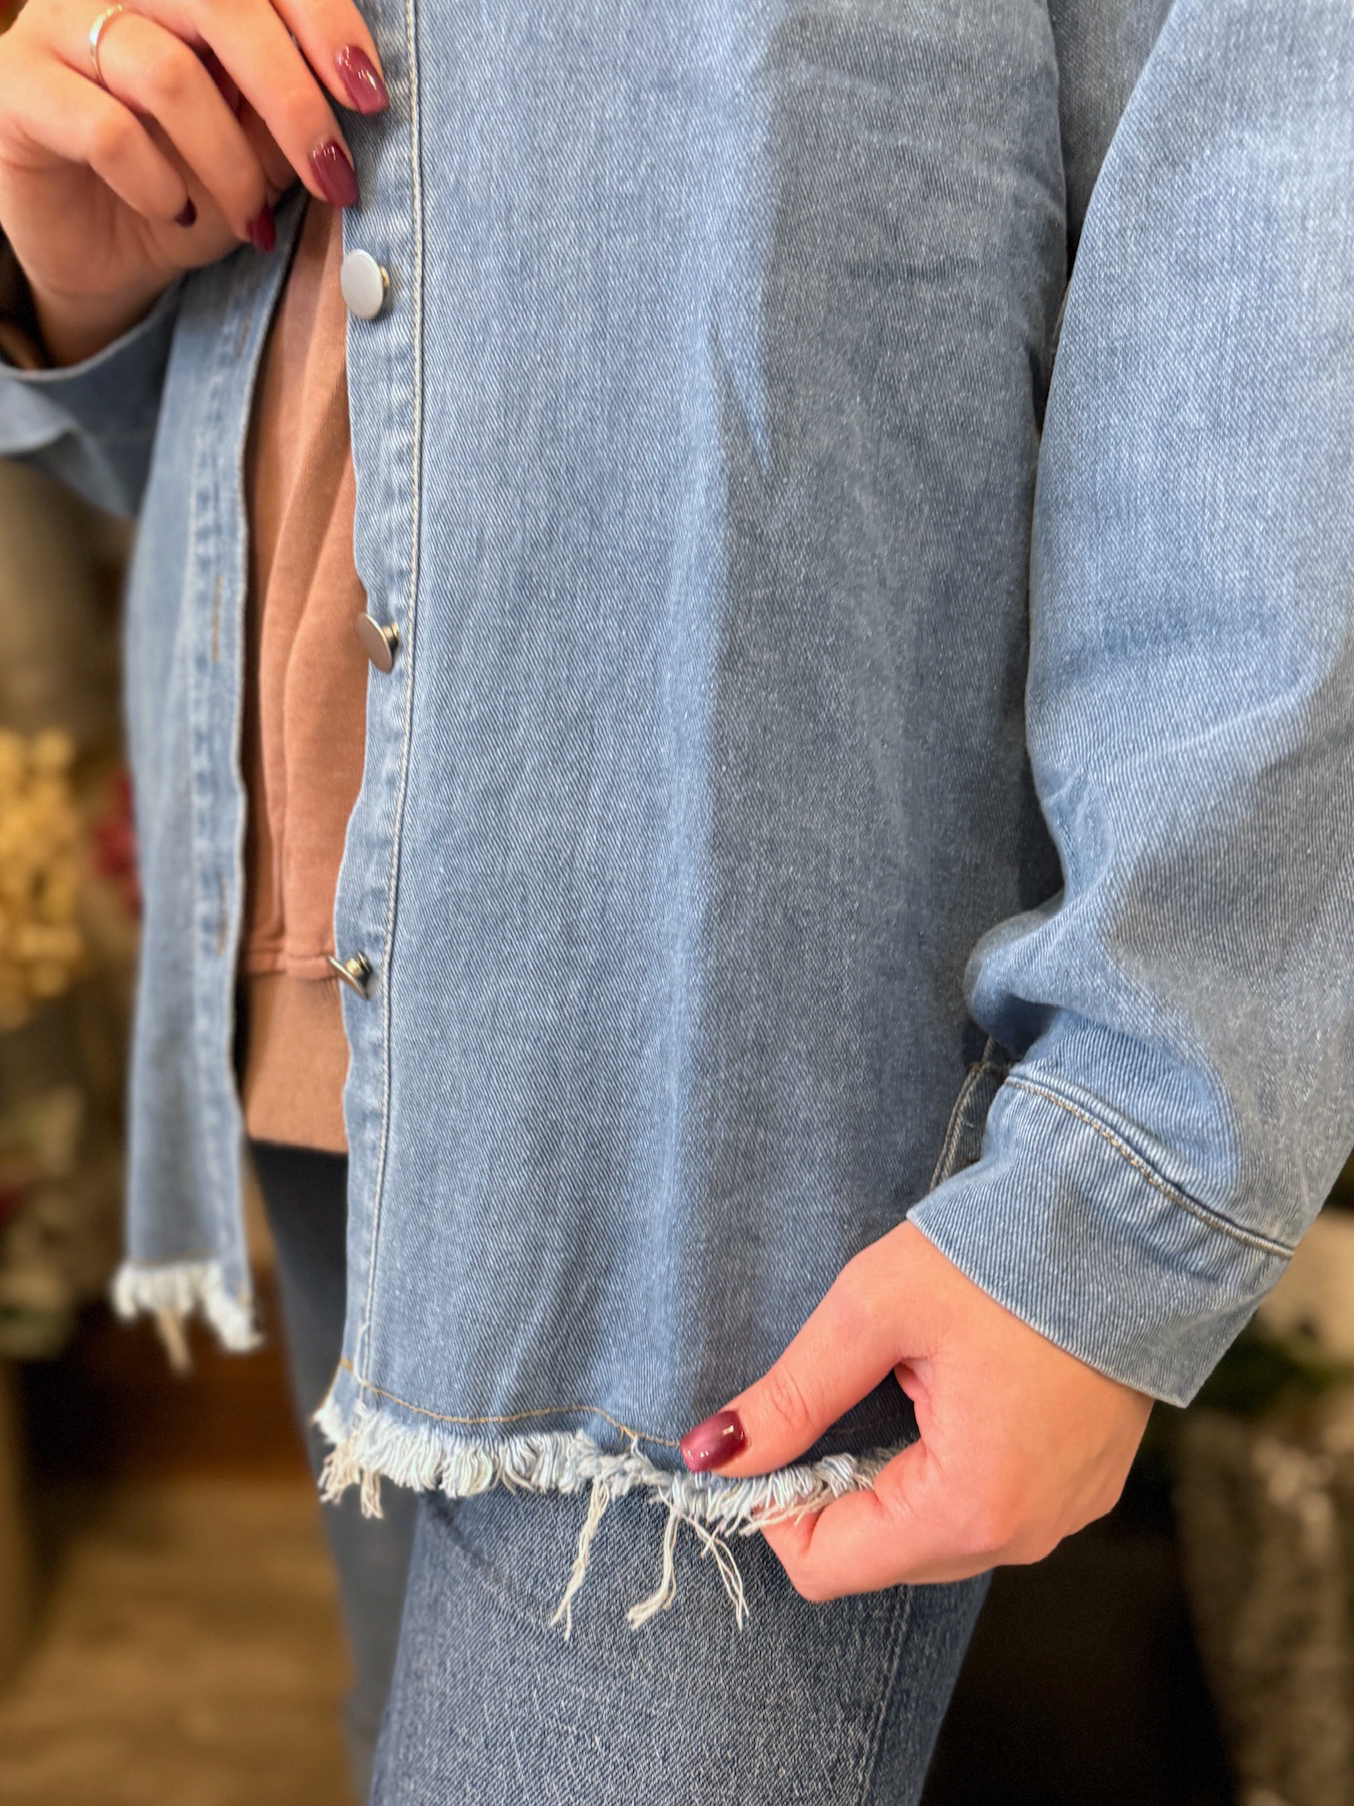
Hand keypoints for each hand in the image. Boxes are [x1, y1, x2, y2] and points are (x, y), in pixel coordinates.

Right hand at [0, 0, 388, 361]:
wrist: (101, 255)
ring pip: (167, 73)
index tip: (371, 95)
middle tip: (331, 174)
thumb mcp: (259, 155)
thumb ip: (291, 116)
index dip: (323, 22)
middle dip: (291, 97)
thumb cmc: (187, 189)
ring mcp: (59, 30)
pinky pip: (107, 130)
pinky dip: (159, 184)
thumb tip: (353, 103)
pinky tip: (174, 211)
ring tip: (250, 217)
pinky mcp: (19, 92)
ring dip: (229, 162)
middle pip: (220, 5)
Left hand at [679, 1221, 1153, 1600]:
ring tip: (907, 1379)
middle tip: (843, 1389)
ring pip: (933, 1532)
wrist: (1127, 1212)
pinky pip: (989, 1505)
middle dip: (836, 1486)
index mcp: (972, 1506)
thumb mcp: (873, 1310)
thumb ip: (792, 1394)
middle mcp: (1025, 1534)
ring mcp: (1064, 1514)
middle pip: (882, 1554)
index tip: (775, 1434)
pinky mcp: (1084, 1484)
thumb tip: (712, 1455)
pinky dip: (949, 1463)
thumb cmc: (1003, 1254)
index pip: (829, 1568)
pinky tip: (954, 1387)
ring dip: (893, 1474)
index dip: (777, 1508)